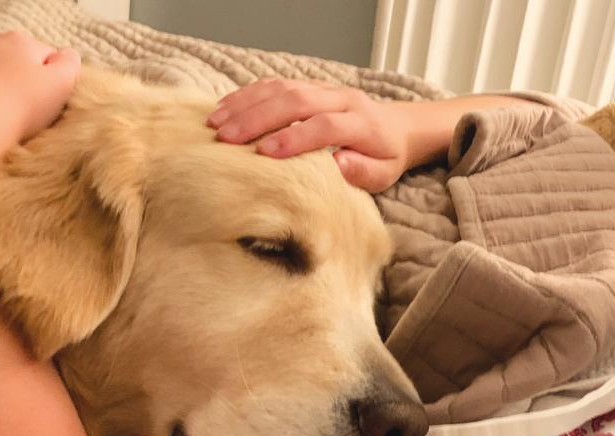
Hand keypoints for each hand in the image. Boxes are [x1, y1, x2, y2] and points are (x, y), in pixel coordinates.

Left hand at [0, 31, 79, 168]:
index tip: (49, 103)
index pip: (46, 56)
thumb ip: (71, 65)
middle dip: (17, 79)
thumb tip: (67, 56)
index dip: (52, 81)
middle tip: (23, 112)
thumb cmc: (19, 110)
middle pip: (11, 60)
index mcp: (20, 42)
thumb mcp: (62, 87)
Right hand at [208, 79, 412, 192]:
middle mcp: (342, 98)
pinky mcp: (310, 85)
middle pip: (297, 100)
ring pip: (282, 87)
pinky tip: (225, 107)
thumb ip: (362, 171)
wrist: (397, 127)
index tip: (265, 153)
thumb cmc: (385, 157)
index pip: (325, 125)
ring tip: (217, 123)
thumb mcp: (383, 173)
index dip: (295, 137)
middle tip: (227, 138)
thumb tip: (336, 164)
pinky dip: (248, 94)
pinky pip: (276, 83)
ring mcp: (324, 88)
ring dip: (246, 103)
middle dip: (258, 118)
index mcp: (363, 122)